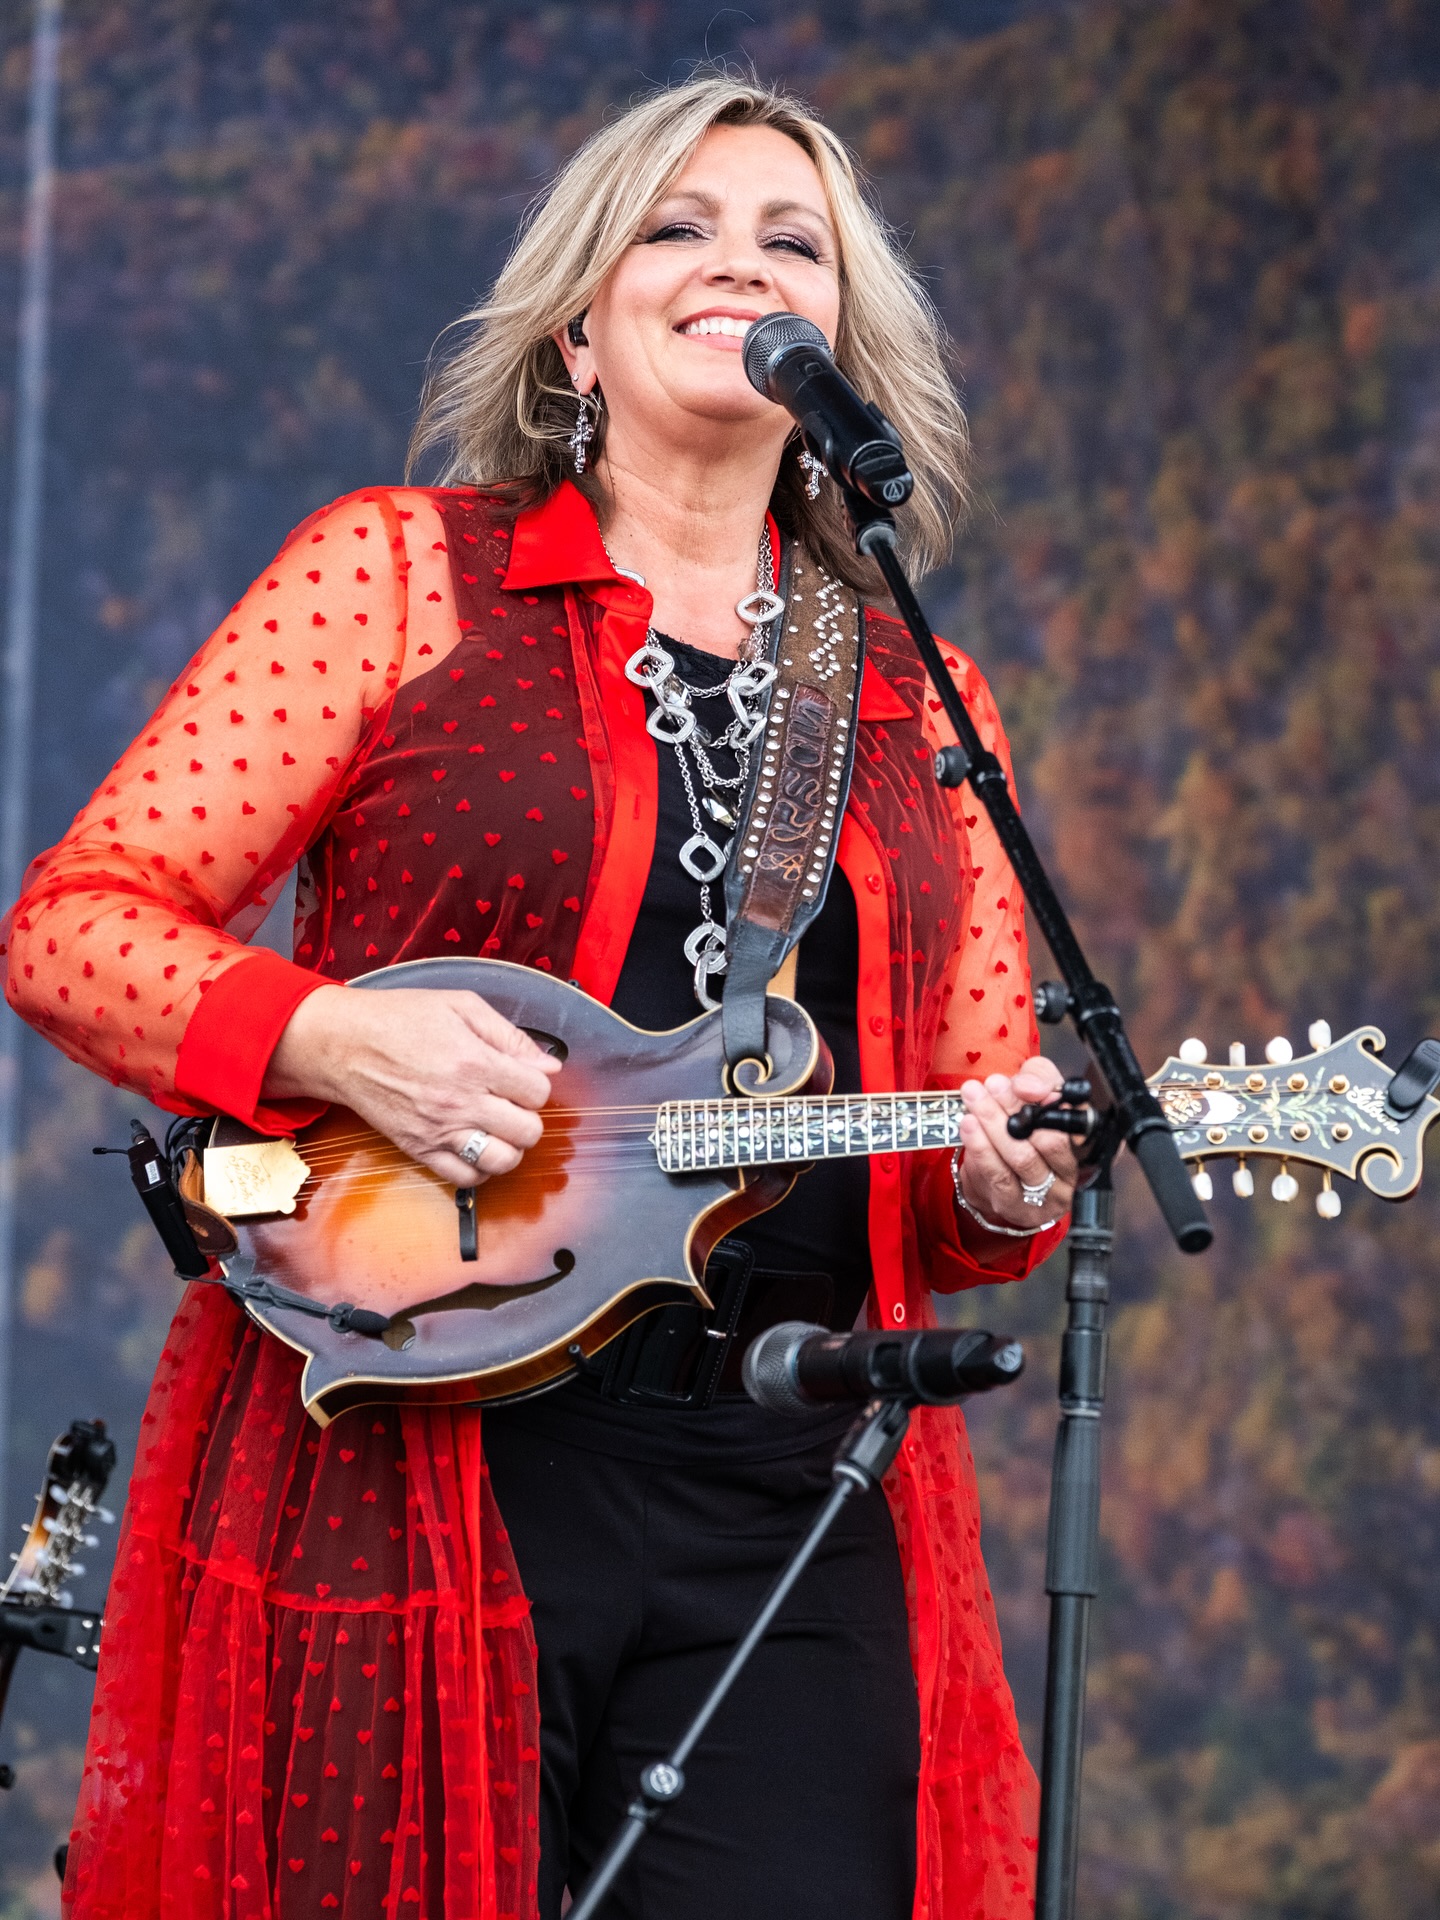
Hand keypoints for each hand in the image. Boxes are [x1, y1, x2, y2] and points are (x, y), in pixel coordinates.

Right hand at [264, 985, 561, 1185]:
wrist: (344, 1045)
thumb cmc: (400, 1018)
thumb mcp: (461, 1005)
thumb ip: (510, 1036)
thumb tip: (548, 1065)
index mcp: (476, 1063)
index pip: (538, 1093)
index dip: (537, 1085)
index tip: (522, 1079)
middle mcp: (462, 1102)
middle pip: (528, 1131)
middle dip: (528, 1117)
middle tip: (512, 1104)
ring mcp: (440, 1130)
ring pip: (502, 1161)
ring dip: (509, 1147)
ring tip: (498, 1128)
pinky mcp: (419, 1148)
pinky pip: (465, 1177)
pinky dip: (480, 1169)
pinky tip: (477, 1146)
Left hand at [956, 1055, 1077, 1233]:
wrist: (999, 1165)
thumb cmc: (1026, 1121)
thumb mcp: (1038, 1088)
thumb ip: (1038, 1077)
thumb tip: (1026, 1086)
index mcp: (1084, 1141)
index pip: (1074, 1123)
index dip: (1049, 1102)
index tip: (1020, 1083)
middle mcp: (1071, 1172)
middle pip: (1047, 1142)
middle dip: (1014, 1109)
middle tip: (991, 1085)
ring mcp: (1044, 1196)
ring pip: (1021, 1159)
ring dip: (994, 1125)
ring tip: (974, 1100)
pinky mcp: (1016, 1207)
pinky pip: (998, 1177)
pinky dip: (981, 1148)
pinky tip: (969, 1126)